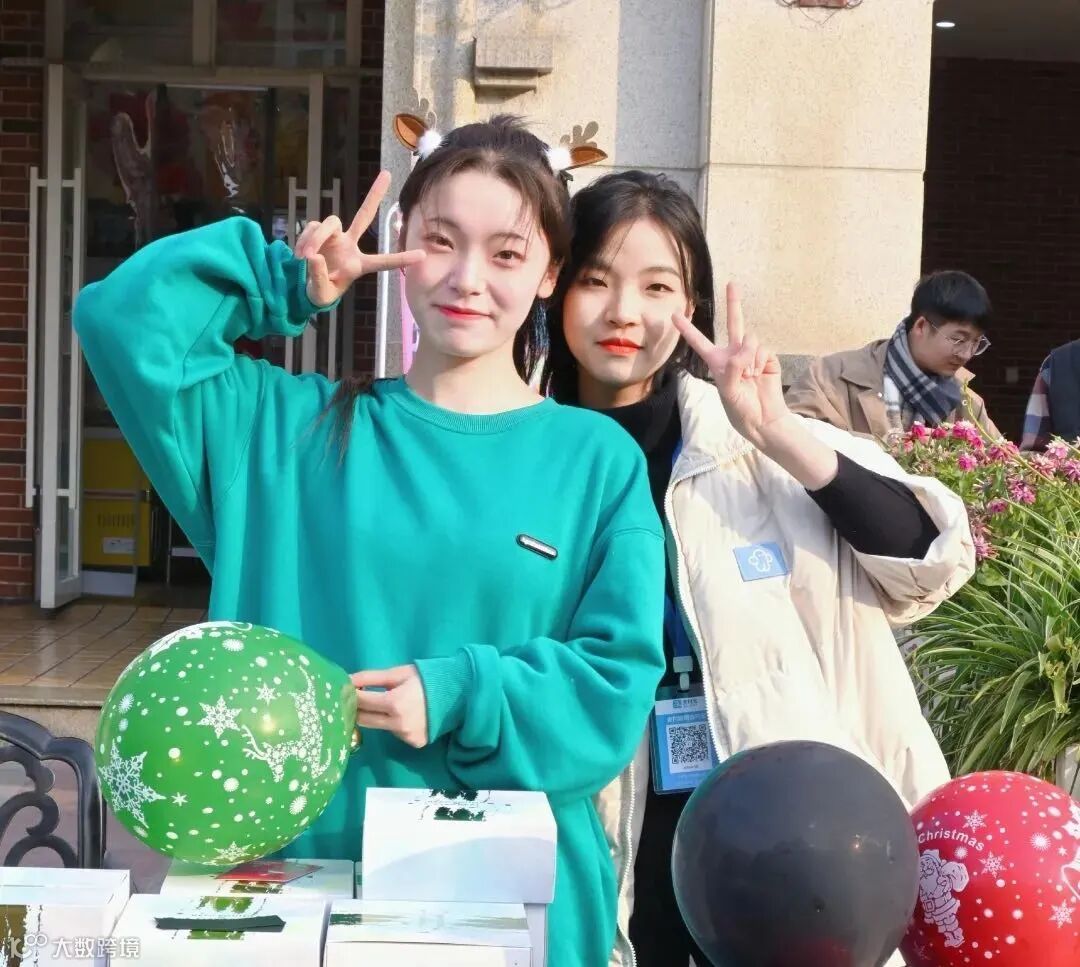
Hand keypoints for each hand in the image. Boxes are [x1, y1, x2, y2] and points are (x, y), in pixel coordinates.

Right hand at [296, 171, 424, 307]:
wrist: (303, 286)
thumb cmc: (321, 291)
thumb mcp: (321, 293)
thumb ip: (319, 276)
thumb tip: (314, 256)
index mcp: (359, 265)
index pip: (382, 262)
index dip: (401, 259)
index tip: (422, 255)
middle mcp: (350, 245)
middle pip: (364, 215)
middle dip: (374, 194)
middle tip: (387, 174)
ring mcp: (335, 236)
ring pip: (329, 223)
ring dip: (316, 238)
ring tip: (304, 257)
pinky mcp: (319, 231)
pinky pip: (311, 228)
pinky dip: (304, 240)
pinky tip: (299, 256)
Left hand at [351, 665, 428, 748]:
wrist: (458, 694)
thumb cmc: (427, 679)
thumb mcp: (399, 673)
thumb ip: (371, 677)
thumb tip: (348, 680)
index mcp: (394, 703)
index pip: (361, 702)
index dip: (350, 695)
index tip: (345, 690)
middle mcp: (398, 724)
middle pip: (365, 720)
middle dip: (358, 708)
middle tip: (357, 699)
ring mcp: (407, 736)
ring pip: (380, 727)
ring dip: (377, 716)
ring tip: (384, 704)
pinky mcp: (415, 742)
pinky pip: (396, 733)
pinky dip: (394, 724)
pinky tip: (406, 715)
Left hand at [674, 281, 838, 488]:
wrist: (763, 418)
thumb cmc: (740, 409)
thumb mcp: (727, 391)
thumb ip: (733, 367)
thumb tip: (747, 347)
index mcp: (717, 362)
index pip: (699, 342)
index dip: (687, 329)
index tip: (674, 314)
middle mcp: (734, 354)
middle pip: (733, 324)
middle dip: (734, 303)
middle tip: (732, 283)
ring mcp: (752, 354)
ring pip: (749, 339)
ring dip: (749, 358)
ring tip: (749, 376)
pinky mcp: (767, 357)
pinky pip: (762, 349)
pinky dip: (759, 362)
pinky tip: (759, 374)